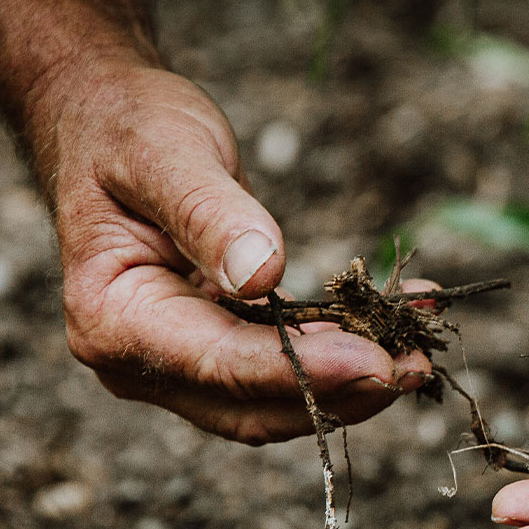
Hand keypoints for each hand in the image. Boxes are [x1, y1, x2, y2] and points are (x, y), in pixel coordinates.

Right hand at [23, 57, 431, 442]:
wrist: (106, 122)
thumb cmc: (127, 128)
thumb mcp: (165, 152)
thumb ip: (209, 213)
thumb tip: (261, 274)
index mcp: (112, 320)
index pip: (221, 365)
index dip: (303, 369)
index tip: (376, 361)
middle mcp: (138, 361)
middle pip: (252, 406)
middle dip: (340, 392)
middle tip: (418, 365)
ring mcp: (176, 365)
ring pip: (275, 403)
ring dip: (352, 384)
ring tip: (421, 350)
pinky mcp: (215, 352)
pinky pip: (283, 371)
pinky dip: (342, 355)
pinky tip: (397, 326)